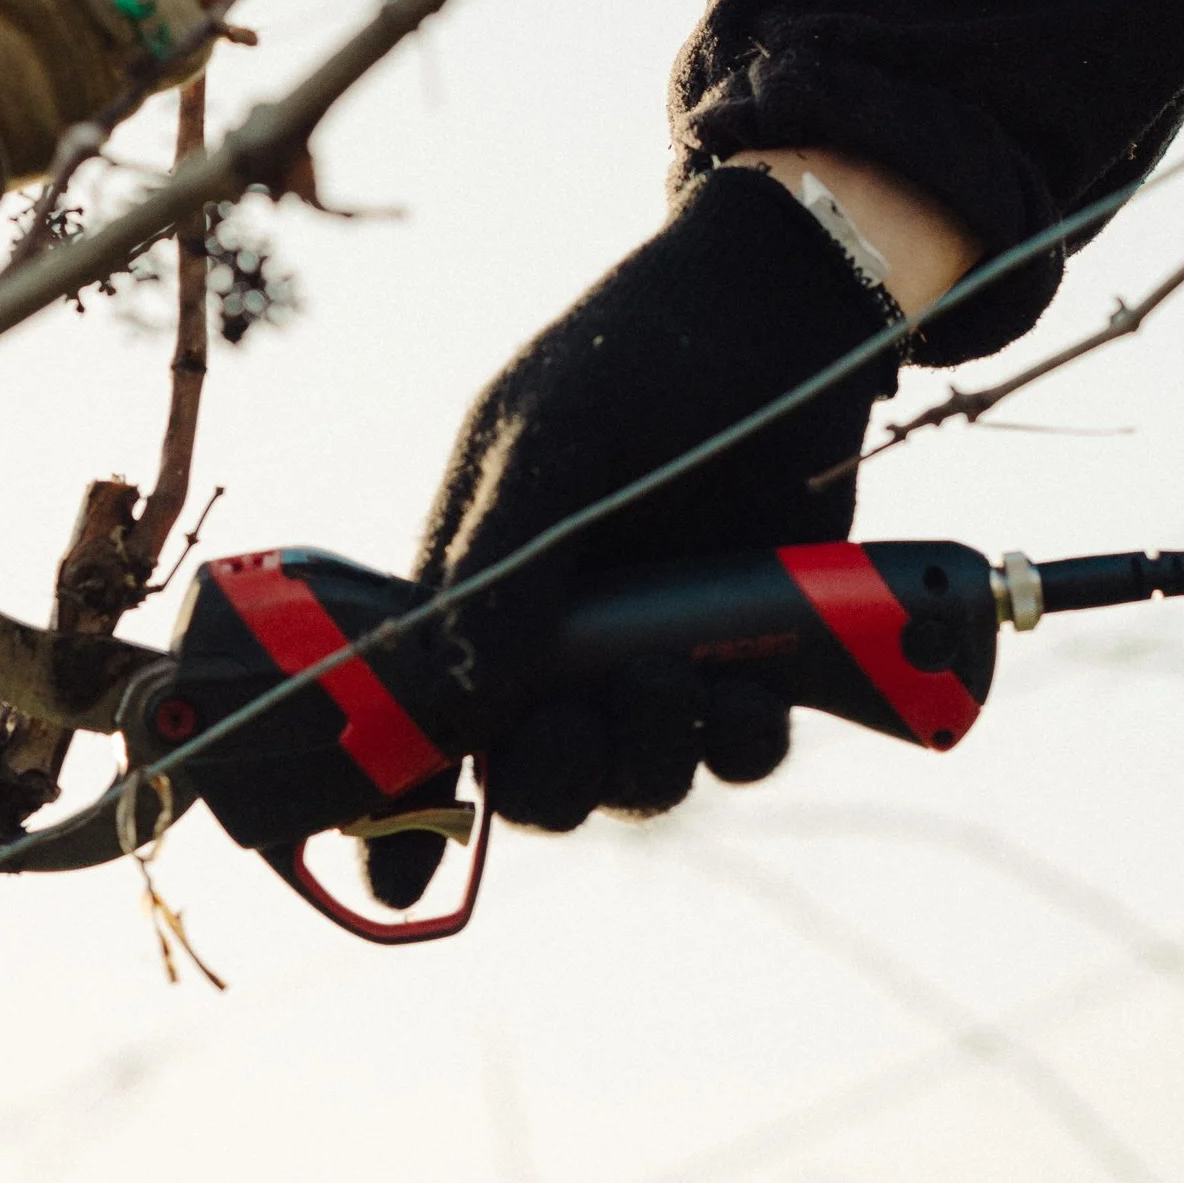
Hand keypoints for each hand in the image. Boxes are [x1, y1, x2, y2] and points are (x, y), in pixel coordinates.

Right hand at [367, 166, 903, 904]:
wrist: (784, 312)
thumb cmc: (641, 351)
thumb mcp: (550, 432)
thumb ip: (503, 561)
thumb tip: (454, 696)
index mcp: (477, 584)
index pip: (416, 717)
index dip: (401, 807)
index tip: (399, 870)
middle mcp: (558, 637)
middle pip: (535, 777)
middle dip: (557, 776)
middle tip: (587, 716)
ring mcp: (654, 651)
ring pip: (638, 777)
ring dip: (653, 759)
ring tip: (680, 679)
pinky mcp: (747, 652)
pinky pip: (738, 748)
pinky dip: (744, 740)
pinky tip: (757, 690)